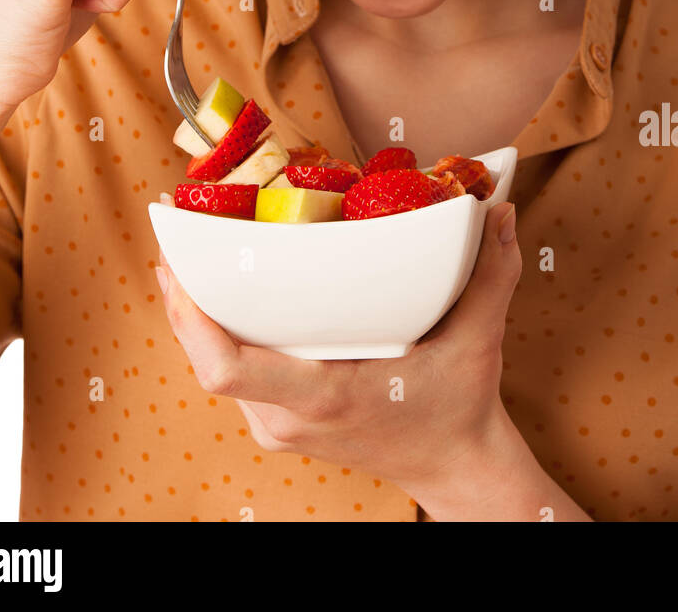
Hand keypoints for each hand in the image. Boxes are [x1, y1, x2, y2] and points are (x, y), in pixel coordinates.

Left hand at [155, 199, 520, 489]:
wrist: (454, 467)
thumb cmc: (459, 406)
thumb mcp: (479, 340)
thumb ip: (491, 274)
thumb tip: (501, 209)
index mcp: (324, 395)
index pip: (226, 368)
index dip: (189, 315)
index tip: (177, 258)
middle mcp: (288, 416)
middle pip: (203, 356)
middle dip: (181, 292)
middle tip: (176, 223)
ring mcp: (278, 425)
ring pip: (210, 364)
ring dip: (193, 310)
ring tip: (188, 243)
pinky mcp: (277, 423)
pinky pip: (229, 370)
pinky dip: (214, 329)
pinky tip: (216, 286)